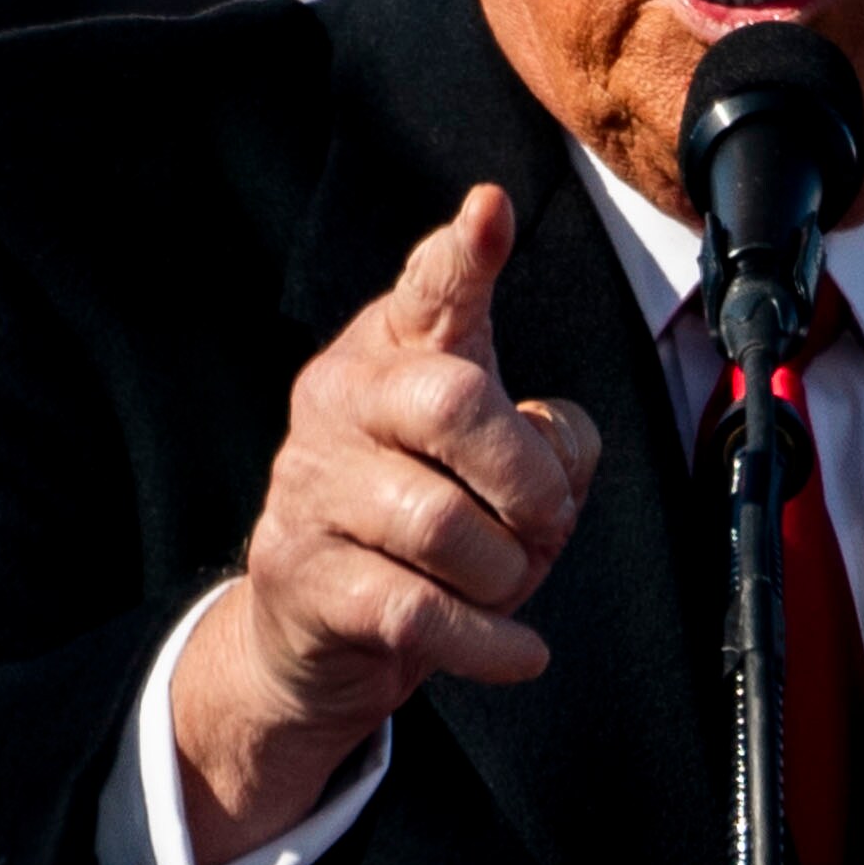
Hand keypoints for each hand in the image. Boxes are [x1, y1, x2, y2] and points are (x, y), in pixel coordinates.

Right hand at [175, 185, 599, 864]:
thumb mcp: (499, 468)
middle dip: (530, 477)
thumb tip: (558, 456)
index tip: (490, 210)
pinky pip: (419, 612)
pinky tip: (520, 654)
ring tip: (507, 585)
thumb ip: (549, 440)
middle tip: (545, 523)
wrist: (314, 636)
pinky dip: (489, 643)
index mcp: (395, 353)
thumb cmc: (430, 525)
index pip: (431, 292)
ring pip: (442, 524)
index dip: (462, 257)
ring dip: (508, 571)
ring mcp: (312, 489)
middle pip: (456, 403)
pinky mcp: (305, 579)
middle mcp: (342, 401)